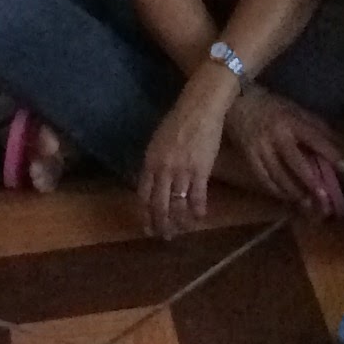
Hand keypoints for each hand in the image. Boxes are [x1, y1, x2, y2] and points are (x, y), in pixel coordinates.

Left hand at [137, 78, 230, 236]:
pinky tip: (200, 217)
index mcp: (150, 162)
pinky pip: (197, 196)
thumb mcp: (158, 141)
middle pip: (158, 204)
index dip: (145, 214)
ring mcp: (181, 171)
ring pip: (177, 205)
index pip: (143, 195)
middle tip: (164, 236)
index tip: (147, 226)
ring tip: (181, 232)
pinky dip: (198, 209)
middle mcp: (163, 170)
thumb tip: (152, 180)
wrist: (199, 107)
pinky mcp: (201, 170)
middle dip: (160, 224)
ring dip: (178, 222)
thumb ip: (154, 162)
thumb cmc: (178, 119)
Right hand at [223, 84, 343, 217]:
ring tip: (308, 204)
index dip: (331, 153)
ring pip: (279, 176)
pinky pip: (263, 179)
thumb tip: (337, 140)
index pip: (314, 138)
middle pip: (296, 163)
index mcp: (290, 120)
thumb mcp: (293, 107)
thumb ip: (314, 124)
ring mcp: (260, 149)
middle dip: (311, 182)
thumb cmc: (269, 104)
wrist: (234, 103)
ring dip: (294, 192)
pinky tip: (287, 198)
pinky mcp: (248, 158)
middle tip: (324, 199)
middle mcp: (276, 136)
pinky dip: (276, 190)